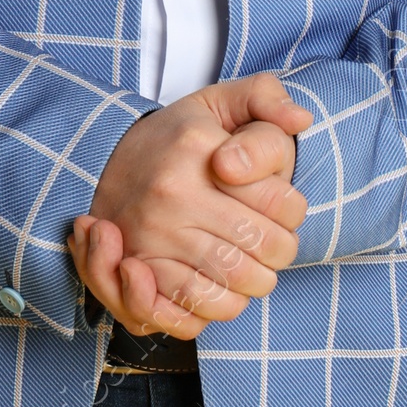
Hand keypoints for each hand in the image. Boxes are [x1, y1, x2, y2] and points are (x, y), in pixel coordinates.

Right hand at [71, 74, 311, 339]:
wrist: (106, 160)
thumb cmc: (177, 137)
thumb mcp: (218, 102)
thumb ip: (265, 97)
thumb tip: (300, 120)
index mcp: (197, 149)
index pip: (282, 202)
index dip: (296, 212)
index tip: (285, 210)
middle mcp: (172, 195)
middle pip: (263, 247)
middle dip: (281, 253)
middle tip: (273, 246)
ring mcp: (150, 236)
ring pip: (232, 283)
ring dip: (255, 284)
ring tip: (252, 269)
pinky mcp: (136, 271)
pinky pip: (191, 309)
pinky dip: (217, 309)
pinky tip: (223, 291)